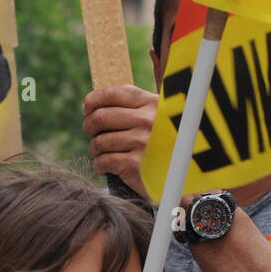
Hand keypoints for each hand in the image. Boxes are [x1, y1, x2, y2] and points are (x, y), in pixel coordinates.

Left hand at [82, 85, 157, 199]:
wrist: (183, 178)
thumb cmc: (164, 146)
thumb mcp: (156, 120)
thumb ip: (132, 109)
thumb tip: (94, 106)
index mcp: (152, 104)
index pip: (114, 93)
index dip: (94, 99)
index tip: (88, 108)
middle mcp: (148, 120)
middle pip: (101, 116)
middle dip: (89, 125)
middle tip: (90, 132)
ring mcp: (143, 142)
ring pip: (100, 141)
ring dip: (94, 148)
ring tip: (99, 152)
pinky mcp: (136, 164)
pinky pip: (104, 161)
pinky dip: (99, 165)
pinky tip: (104, 167)